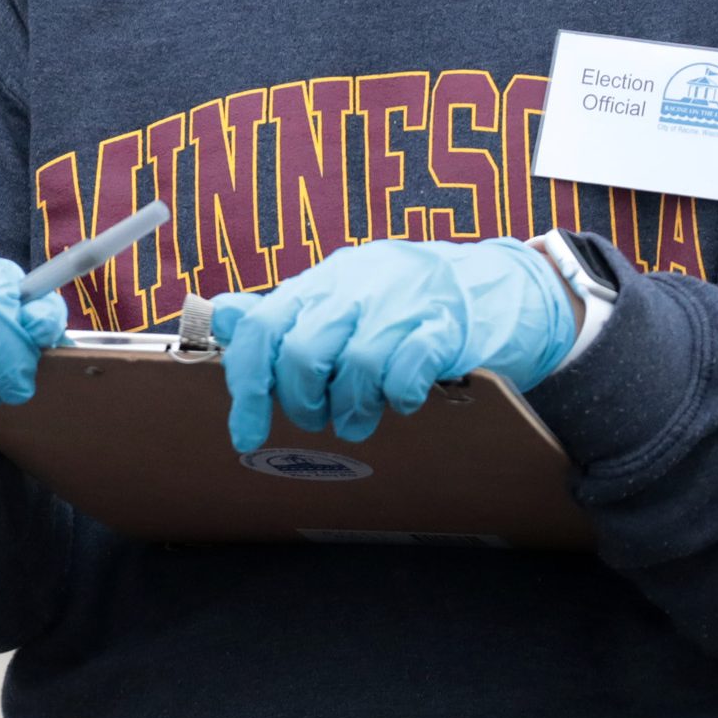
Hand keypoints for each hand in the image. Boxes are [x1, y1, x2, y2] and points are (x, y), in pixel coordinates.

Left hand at [205, 237, 576, 450]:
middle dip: (304, 403)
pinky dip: (400, 396)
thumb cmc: (404, 299)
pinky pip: (409, 369)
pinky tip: (404, 400)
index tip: (246, 435)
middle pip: (303, 354)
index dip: (246, 386)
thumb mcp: (337, 294)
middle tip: (321, 418)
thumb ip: (280, 311)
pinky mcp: (447, 327)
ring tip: (361, 418)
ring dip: (354, 410)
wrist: (498, 282)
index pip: (262, 328)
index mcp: (322, 281)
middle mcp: (356, 287)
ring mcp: (402, 304)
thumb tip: (219, 313)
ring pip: (356, 367)